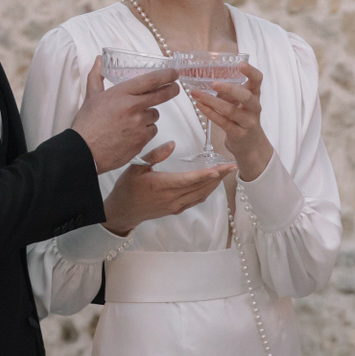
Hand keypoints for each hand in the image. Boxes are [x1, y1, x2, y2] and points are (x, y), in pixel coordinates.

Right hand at [71, 59, 179, 173]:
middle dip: (171, 90)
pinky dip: (145, 131)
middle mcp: (133, 107)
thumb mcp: (91, 96)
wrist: (84, 151)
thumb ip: (97, 76)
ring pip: (154, 115)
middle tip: (174, 88)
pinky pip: (151, 131)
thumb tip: (99, 60)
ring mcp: (139, 125)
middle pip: (161, 95)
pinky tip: (132, 133)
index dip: (166, 75)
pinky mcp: (141, 140)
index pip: (151, 80)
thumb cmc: (87, 125)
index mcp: (121, 94)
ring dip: (148, 116)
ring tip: (132, 120)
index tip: (173, 73)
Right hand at [101, 143, 234, 234]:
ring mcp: (175, 205)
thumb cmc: (127, 188)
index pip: (190, 179)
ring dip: (215, 184)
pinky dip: (206, 192)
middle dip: (218, 176)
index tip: (221, 168)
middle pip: (201, 186)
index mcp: (162, 185)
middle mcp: (172, 197)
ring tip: (226, 173)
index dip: (206, 174)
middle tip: (232, 166)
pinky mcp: (175, 210)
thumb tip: (172, 144)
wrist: (122, 211)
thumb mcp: (136, 167)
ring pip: (201, 194)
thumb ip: (155, 154)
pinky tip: (212, 185)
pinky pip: (195, 201)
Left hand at [188, 62, 271, 180]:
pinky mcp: (238, 134)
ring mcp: (247, 122)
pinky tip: (200, 106)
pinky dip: (210, 113)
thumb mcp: (242, 103)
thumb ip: (230, 91)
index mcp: (255, 96)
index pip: (258, 80)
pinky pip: (223, 122)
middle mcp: (254, 108)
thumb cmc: (243, 119)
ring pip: (230, 110)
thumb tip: (207, 77)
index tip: (240, 64)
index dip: (250, 72)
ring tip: (196, 94)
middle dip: (230, 89)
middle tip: (214, 83)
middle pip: (246, 96)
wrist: (252, 146)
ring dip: (211, 101)